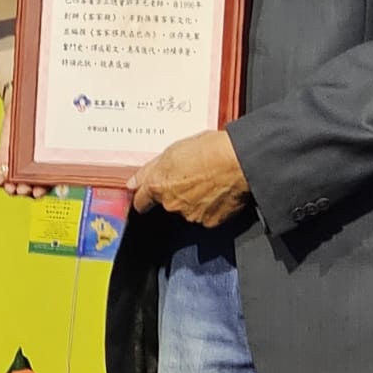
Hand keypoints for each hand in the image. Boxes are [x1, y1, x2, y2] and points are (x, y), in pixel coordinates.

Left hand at [0, 85, 49, 197]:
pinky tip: (0, 180)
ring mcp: (22, 166)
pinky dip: (1, 180)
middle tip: (24, 190)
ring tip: (11, 187)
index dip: (45, 189)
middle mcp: (38, 167)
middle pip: (35, 186)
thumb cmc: (43, 113)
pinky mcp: (7, 162)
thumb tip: (72, 133)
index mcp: (53, 161)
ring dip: (15, 189)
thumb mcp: (52, 122)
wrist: (23, 104)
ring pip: (19, 185)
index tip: (39, 192)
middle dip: (29, 191)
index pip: (51, 181)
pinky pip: (4, 175)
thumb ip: (58, 130)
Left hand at [129, 129, 248, 226]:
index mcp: (158, 186)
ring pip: (188, 211)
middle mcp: (172, 204)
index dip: (145, 198)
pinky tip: (219, 192)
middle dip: (176, 194)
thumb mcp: (172, 150)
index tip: (147, 198)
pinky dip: (210, 208)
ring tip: (209, 182)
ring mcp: (191, 215)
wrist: (239, 160)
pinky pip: (206, 216)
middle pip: (167, 205)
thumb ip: (149, 170)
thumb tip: (133, 183)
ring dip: (194, 200)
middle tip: (192, 177)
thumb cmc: (209, 149)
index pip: (141, 202)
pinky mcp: (210, 222)